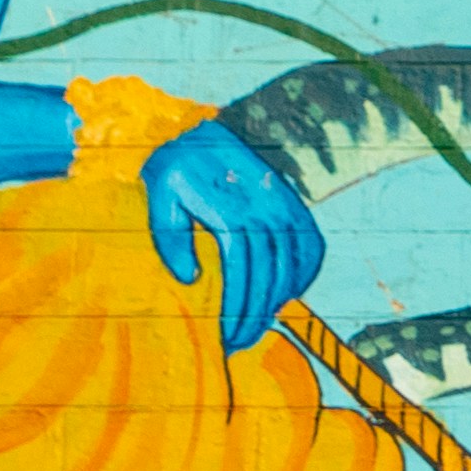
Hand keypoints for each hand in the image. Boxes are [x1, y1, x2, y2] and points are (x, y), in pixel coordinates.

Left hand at [139, 119, 320, 350]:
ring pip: (292, 265)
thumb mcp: (160, 195)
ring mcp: (284, 205)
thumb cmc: (176, 167)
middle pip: (268, 274)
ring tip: (257, 326)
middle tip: (239, 343)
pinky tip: (286, 295)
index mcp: (230, 209)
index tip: (226, 336)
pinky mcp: (294, 204)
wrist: (201, 128)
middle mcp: (264, 208)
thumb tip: (191, 278)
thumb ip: (170, 237)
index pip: (241, 270)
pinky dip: (303, 275)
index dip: (237, 307)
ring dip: (277, 301)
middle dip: (255, 315)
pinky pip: (310, 247)